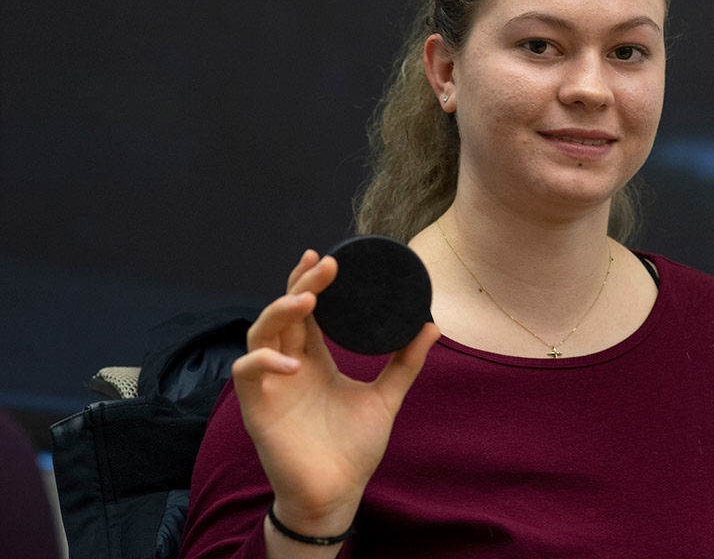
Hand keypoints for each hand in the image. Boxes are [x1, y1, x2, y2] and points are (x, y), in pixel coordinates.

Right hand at [231, 249, 439, 535]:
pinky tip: (293, 363)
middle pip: (285, 311)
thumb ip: (405, 362)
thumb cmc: (354, 447)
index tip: (328, 257)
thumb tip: (431, 325)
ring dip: (280, 311)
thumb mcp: (385, 397)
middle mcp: (289, 364)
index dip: (310, 281)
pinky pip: (246, 372)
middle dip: (301, 283)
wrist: (337, 492)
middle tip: (325, 264)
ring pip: (260, 332)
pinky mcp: (256, 407)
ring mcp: (270, 383)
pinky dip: (264, 361)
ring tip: (308, 299)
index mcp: (314, 358)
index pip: (306, 310)